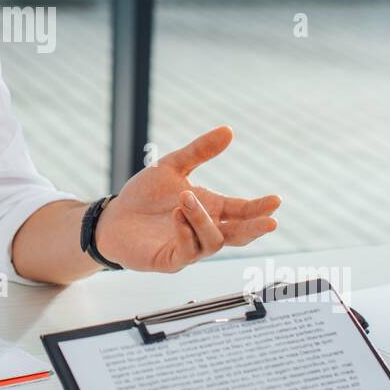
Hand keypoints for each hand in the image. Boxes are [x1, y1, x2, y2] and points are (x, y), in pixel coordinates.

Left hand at [95, 126, 279, 271]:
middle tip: (270, 222)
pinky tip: (177, 216)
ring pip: (212, 241)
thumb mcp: (172, 167)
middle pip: (237, 234)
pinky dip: (185, 234)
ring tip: (186, 199)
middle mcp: (204, 230)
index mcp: (211, 208)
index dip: (259, 208)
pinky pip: (187, 252)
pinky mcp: (170, 260)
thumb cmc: (144, 195)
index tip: (276, 201)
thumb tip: (228, 130)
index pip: (242, 211)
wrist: (113, 216)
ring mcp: (189, 247)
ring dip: (203, 220)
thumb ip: (200, 151)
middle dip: (254, 229)